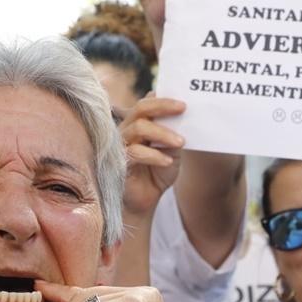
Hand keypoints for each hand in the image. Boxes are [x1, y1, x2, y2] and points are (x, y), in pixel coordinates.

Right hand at [121, 94, 184, 216]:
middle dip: (163, 106)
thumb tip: (180, 114)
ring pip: (139, 127)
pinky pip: (136, 152)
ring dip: (162, 133)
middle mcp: (126, 130)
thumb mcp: (172, 152)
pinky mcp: (118, 162)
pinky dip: (155, 155)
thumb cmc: (157, 174)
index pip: (147, 104)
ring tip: (181, 142)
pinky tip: (168, 162)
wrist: (145, 201)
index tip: (184, 104)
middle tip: (182, 109)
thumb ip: (173, 133)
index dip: (163, 100)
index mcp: (138, 124)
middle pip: (140, 109)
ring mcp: (120, 145)